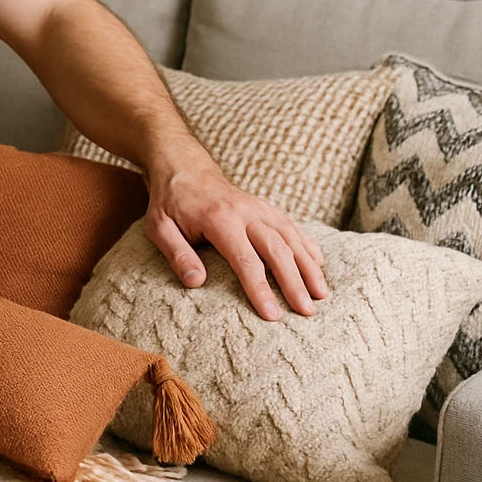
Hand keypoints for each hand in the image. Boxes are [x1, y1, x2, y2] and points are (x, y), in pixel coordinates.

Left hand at [145, 153, 327, 319]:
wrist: (183, 166)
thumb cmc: (170, 202)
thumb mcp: (159, 227)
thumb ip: (177, 254)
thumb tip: (196, 283)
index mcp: (219, 219)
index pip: (245, 260)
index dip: (260, 289)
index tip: (272, 315)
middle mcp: (245, 212)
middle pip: (277, 250)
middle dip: (294, 282)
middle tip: (307, 312)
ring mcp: (258, 207)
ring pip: (291, 237)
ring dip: (309, 266)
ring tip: (322, 294)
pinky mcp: (265, 207)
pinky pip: (291, 226)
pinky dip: (307, 245)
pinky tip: (319, 264)